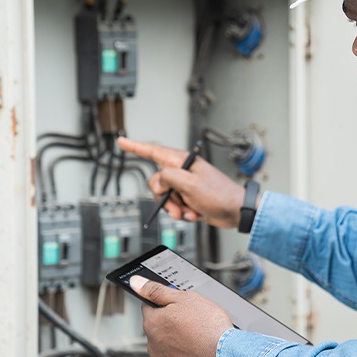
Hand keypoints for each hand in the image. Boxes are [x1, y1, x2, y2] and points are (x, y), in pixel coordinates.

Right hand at [117, 137, 245, 228]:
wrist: (236, 211)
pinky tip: (196, 214)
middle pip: (157, 182)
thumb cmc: (219, 195)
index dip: (135, 146)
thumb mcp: (189, 184)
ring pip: (165, 197)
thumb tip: (159, 181)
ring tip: (190, 213)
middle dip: (164, 199)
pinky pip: (176, 206)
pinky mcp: (190, 198)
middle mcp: (182, 171)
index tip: (121, 141)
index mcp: (182, 161)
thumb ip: (168, 178)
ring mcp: (186, 185)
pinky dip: (184, 213)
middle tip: (177, 206)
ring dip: (175, 209)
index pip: (153, 150)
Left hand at [129, 275, 232, 356]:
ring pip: (168, 344)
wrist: (225, 355)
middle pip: (159, 326)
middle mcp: (153, 345)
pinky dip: (187, 353)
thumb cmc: (208, 326)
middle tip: (192, 318)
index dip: (165, 302)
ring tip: (198, 334)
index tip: (178, 303)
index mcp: (152, 324)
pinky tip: (200, 347)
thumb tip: (137, 283)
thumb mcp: (183, 298)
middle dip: (172, 321)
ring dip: (179, 338)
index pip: (149, 306)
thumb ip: (157, 291)